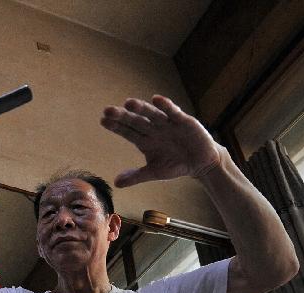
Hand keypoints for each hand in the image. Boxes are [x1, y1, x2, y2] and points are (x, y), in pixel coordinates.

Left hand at [100, 95, 222, 186]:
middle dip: (123, 116)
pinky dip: (165, 106)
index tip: (103, 120)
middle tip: (108, 110)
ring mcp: (167, 123)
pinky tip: (156, 100)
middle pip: (136, 121)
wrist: (200, 162)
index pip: (127, 132)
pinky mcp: (183, 120)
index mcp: (145, 140)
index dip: (116, 126)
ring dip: (141, 108)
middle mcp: (153, 129)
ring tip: (128, 103)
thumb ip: (136, 176)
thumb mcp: (154, 172)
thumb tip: (116, 183)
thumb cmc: (175, 165)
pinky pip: (173, 112)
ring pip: (151, 114)